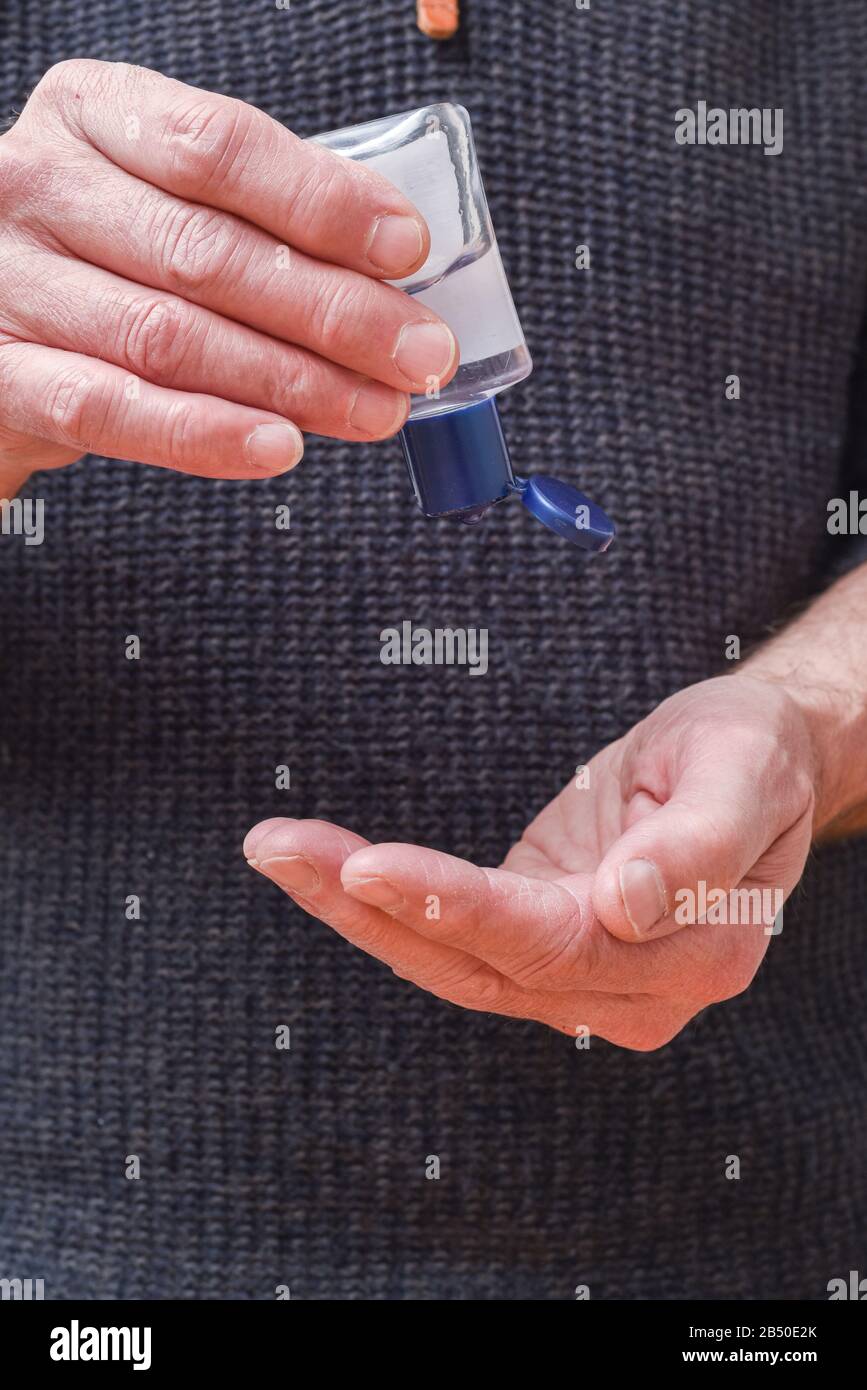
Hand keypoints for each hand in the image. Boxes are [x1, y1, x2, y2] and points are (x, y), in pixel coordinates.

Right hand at [0, 59, 456, 485]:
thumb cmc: (101, 256)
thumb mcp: (163, 199)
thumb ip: (255, 221)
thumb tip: (389, 280)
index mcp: (93, 115)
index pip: (219, 148)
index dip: (322, 204)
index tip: (405, 251)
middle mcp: (40, 186)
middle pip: (207, 252)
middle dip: (333, 313)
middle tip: (416, 355)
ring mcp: (10, 282)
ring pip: (171, 337)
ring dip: (291, 383)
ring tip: (372, 409)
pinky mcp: (2, 375)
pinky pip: (114, 410)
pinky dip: (206, 433)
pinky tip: (279, 446)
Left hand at [243, 673, 818, 1049]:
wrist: (755, 765)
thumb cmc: (753, 758)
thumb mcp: (743, 776)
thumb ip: (696, 849)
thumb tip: (621, 910)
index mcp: (691, 955)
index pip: (551, 945)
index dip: (455, 908)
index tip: (367, 867)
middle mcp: (628, 988)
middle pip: (478, 962)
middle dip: (369, 907)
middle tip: (276, 847)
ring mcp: (580, 975)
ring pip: (450, 958)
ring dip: (355, 909)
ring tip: (276, 849)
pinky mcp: (541, 942)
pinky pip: (452, 936)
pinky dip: (384, 903)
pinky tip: (321, 868)